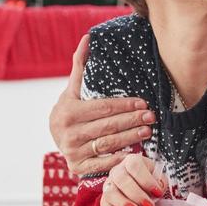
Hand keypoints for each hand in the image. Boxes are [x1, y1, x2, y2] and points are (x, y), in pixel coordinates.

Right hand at [50, 34, 155, 176]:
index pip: (103, 108)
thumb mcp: (72, 89)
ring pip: (107, 144)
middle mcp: (68, 133)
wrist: (55, 136)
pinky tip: (134, 155)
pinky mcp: (77, 167)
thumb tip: (88, 37)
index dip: (125, 106)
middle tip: (151, 117)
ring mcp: (72, 152)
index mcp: (69, 112)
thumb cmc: (70, 109)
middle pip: (108, 126)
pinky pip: (101, 164)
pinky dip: (117, 160)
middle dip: (132, 121)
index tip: (143, 103)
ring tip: (148, 131)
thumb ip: (80, 65)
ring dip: (130, 138)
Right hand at [99, 154, 167, 205]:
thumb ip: (160, 184)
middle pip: (121, 179)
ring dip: (123, 204)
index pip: (135, 166)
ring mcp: (109, 184)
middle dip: (136, 194)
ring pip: (110, 193)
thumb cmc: (150, 182)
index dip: (146, 180)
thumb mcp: (158, 178)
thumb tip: (157, 193)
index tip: (158, 193)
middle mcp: (117, 171)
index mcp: (132, 161)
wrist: (140, 186)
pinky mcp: (105, 199)